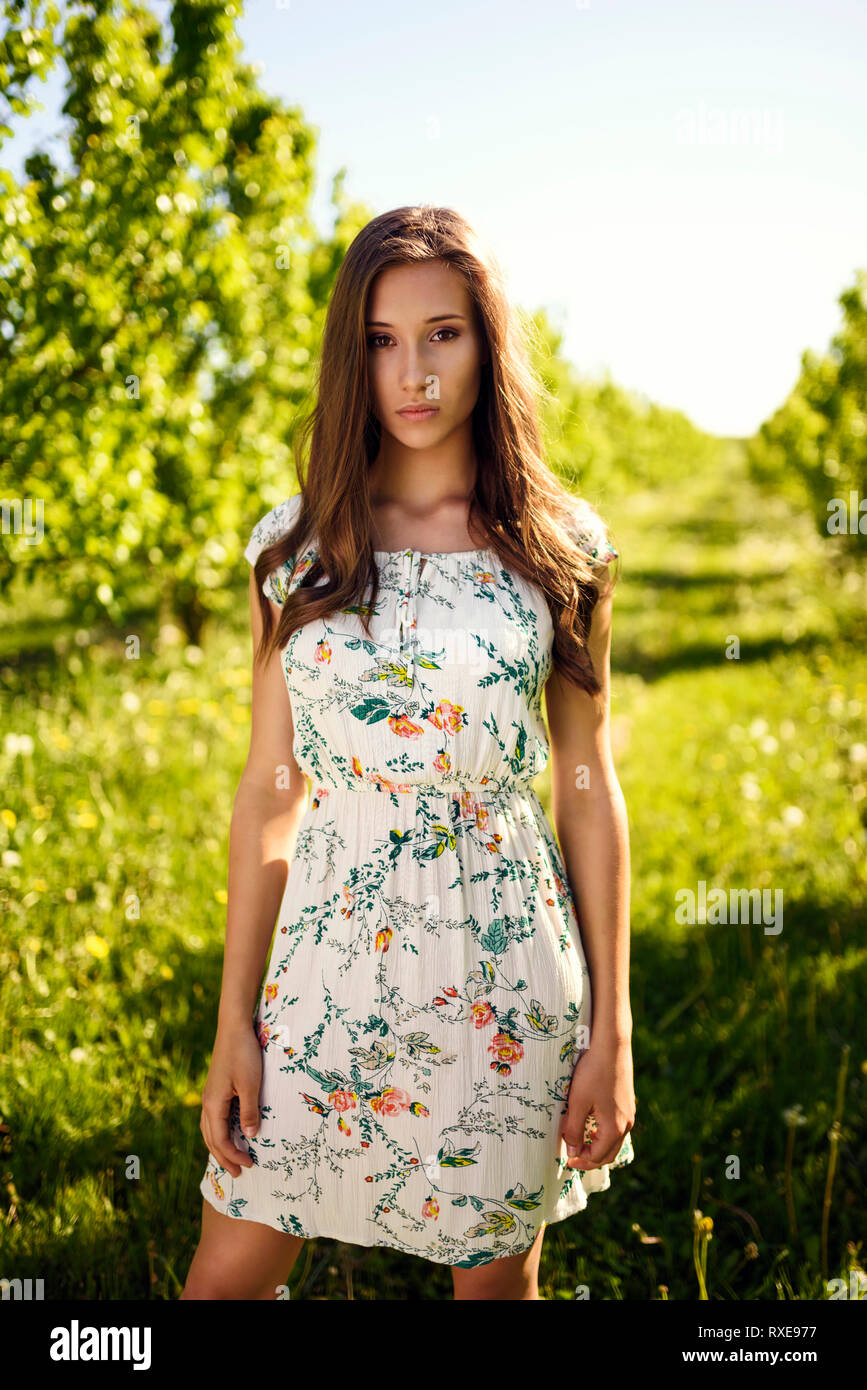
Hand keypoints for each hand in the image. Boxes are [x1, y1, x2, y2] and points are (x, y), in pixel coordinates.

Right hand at [200, 1018, 262, 1177]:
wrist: (234, 1027)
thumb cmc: (244, 1054)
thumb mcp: (251, 1085)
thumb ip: (249, 1112)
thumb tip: (250, 1137)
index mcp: (213, 1104)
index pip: (220, 1140)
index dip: (233, 1155)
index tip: (249, 1166)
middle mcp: (207, 1102)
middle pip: (211, 1138)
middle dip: (224, 1157)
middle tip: (238, 1173)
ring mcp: (210, 1095)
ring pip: (210, 1129)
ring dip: (220, 1146)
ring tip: (231, 1159)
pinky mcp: (216, 1088)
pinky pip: (214, 1118)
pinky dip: (220, 1132)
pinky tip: (229, 1133)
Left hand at [559, 1035, 634, 1170]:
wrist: (611, 1045)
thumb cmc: (593, 1072)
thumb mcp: (578, 1102)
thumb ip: (574, 1130)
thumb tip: (572, 1151)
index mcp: (615, 1127)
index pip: (598, 1156)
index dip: (581, 1161)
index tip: (566, 1159)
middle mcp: (626, 1124)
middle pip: (609, 1153)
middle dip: (591, 1159)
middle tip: (573, 1157)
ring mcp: (629, 1113)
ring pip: (614, 1141)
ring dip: (598, 1147)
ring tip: (580, 1142)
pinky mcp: (627, 1103)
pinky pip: (617, 1128)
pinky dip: (604, 1134)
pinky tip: (591, 1125)